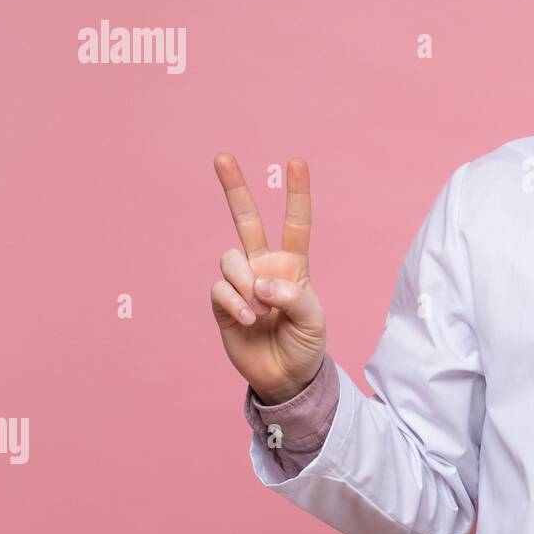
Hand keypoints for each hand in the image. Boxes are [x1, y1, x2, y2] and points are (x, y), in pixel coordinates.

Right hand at [210, 154, 325, 404]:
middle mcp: (264, 267)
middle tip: (222, 156)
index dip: (297, 194)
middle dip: (234, 188)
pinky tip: (247, 319)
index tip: (296, 162)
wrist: (286, 378)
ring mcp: (241, 283)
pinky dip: (234, 302)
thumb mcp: (313, 320)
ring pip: (230, 258)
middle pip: (247, 220)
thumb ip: (291, 297)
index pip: (296, 223)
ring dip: (244, 282)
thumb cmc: (306, 344)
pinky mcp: (222, 304)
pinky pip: (220, 288)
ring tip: (259, 311)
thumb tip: (259, 283)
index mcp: (293, 265)